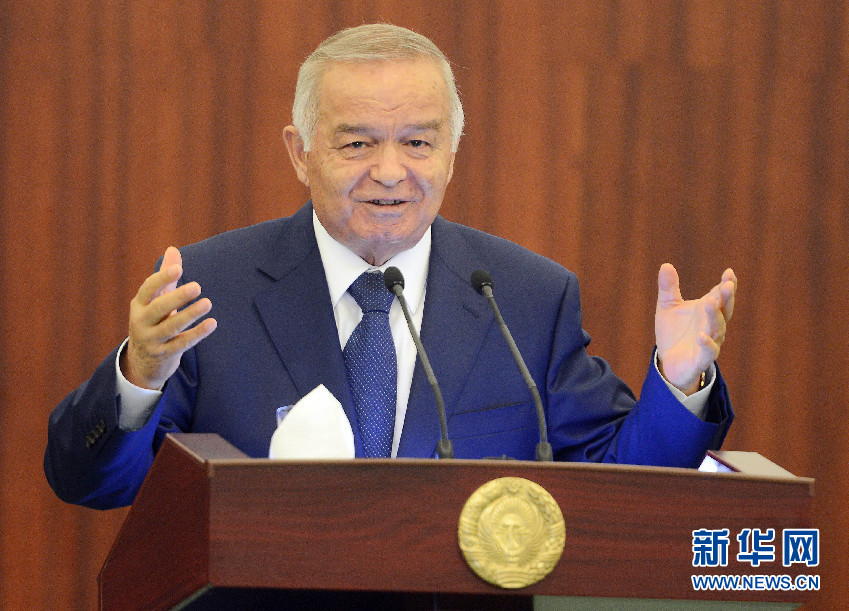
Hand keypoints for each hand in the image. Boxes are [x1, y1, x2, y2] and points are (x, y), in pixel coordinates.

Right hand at [120, 247, 216, 388]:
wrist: (142, 362)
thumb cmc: (153, 322)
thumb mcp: (155, 300)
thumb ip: (165, 277)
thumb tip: (173, 249)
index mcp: (139, 305)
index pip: (148, 289)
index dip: (162, 278)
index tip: (178, 269)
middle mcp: (141, 322)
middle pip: (159, 308)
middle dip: (177, 297)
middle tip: (197, 286)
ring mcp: (152, 340)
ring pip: (171, 327)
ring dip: (190, 315)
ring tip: (208, 303)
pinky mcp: (164, 354)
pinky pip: (182, 343)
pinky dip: (197, 333)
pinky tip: (212, 323)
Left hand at [655, 264, 736, 394]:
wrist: (668, 362)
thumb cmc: (673, 333)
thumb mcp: (667, 307)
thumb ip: (668, 288)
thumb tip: (665, 265)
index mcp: (707, 310)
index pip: (721, 295)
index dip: (727, 284)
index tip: (729, 272)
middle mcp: (712, 324)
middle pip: (725, 310)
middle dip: (727, 297)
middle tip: (727, 285)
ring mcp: (710, 341)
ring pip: (717, 328)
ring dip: (715, 316)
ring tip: (711, 302)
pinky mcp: (702, 358)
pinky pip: (708, 350)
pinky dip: (707, 343)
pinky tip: (701, 335)